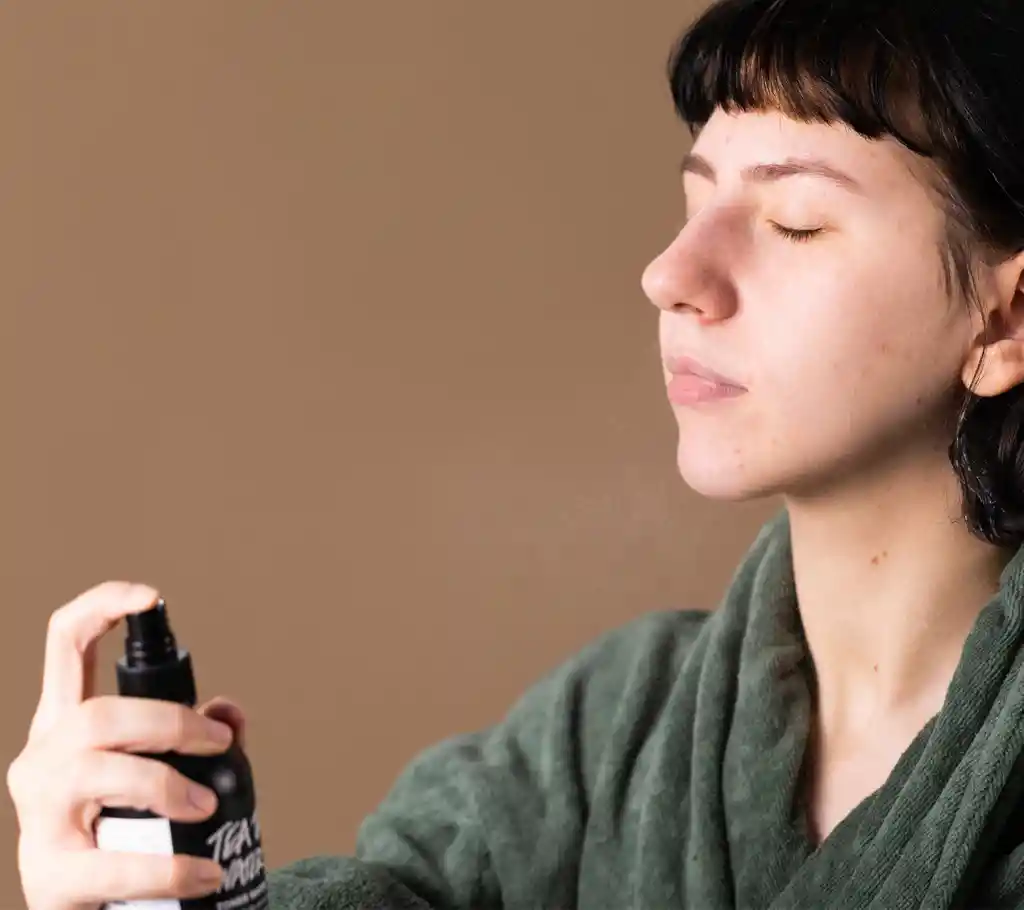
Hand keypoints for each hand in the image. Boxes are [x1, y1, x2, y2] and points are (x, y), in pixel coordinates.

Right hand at [6, 582, 246, 909]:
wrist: (97, 906)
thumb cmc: (123, 825)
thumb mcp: (155, 768)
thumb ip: (195, 735)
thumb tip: (228, 712)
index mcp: (66, 723)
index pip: (64, 644)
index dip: (101, 607)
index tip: (151, 598)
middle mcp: (42, 759)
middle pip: (96, 714)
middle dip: (168, 721)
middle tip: (217, 744)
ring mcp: (38, 815)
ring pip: (97, 772)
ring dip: (166, 784)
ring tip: (210, 808)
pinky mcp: (50, 873)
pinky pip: (110, 863)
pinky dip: (170, 866)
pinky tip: (204, 872)